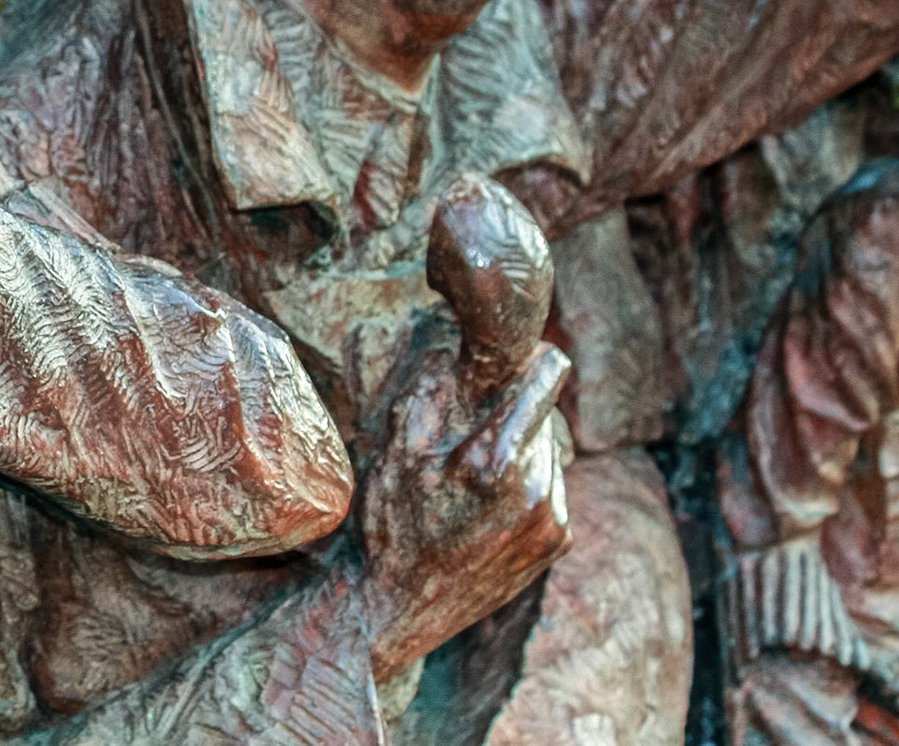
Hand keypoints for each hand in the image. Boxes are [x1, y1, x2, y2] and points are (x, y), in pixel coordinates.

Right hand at [361, 174, 571, 678]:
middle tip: (469, 424)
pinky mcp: (559, 542)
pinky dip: (526, 480)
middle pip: (545, 411)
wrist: (396, 610)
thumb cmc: (388, 521)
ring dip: (520, 444)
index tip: (516, 348)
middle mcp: (537, 489)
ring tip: (472, 471)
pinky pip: (553, 484)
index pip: (545, 375)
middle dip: (513, 407)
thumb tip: (462, 336)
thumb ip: (436, 386)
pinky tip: (484, 502)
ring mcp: (554, 519)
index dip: (529, 354)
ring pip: (551, 447)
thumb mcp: (397, 445)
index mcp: (493, 459)